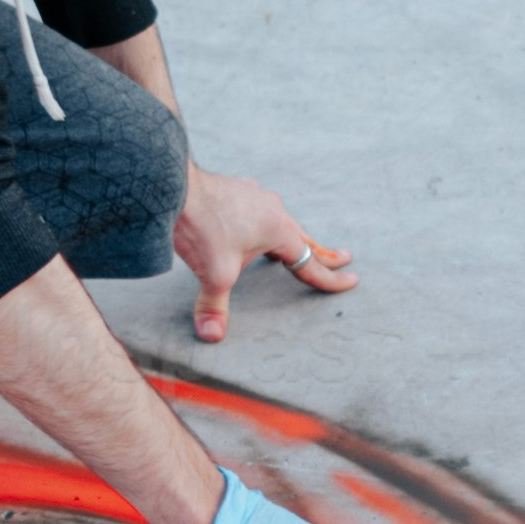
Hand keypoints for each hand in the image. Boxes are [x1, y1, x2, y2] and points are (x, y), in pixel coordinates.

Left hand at [168, 165, 355, 346]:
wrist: (173, 187)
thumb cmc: (200, 227)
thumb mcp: (213, 274)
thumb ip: (214, 307)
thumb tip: (212, 336)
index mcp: (278, 230)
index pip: (311, 263)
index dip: (330, 279)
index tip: (352, 282)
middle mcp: (272, 210)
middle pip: (304, 237)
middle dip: (324, 251)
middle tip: (345, 258)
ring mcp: (255, 196)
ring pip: (282, 219)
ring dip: (293, 233)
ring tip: (297, 242)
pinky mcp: (237, 189)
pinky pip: (259, 206)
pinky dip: (265, 218)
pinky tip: (256, 216)